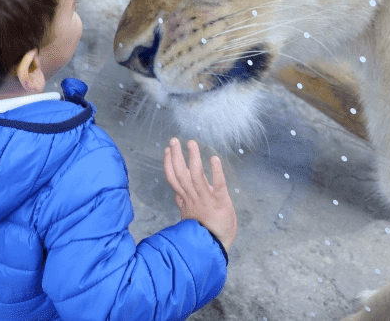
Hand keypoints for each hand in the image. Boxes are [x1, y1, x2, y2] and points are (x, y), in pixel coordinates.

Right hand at [163, 137, 236, 251]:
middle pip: (181, 174)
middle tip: (174, 140)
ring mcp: (206, 200)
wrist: (215, 248)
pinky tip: (214, 159)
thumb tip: (176, 195)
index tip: (168, 150)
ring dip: (193, 158)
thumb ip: (183, 204)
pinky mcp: (221, 202)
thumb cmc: (204, 232)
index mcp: (186, 200)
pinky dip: (216, 171)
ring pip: (196, 175)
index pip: (173, 179)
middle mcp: (193, 198)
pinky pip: (218, 185)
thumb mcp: (190, 217)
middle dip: (176, 156)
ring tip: (191, 143)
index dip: (169, 163)